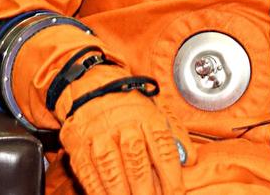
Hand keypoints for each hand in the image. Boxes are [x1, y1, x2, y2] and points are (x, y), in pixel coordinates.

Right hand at [57, 68, 193, 194]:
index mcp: (148, 116)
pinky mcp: (78, 144)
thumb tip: (190, 160)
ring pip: (110, 165)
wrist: (91, 85)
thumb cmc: (130, 104)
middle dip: (145, 188)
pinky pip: (87, 169)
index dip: (170, 175)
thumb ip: (176, 135)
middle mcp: (123, 124)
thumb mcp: (159, 110)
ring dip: (120, 191)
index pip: (162, 147)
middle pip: (135, 159)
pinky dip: (96, 189)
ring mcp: (99, 134)